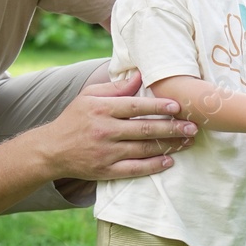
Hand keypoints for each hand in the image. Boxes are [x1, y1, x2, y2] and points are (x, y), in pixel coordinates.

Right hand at [35, 71, 196, 181]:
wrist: (52, 150)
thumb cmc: (74, 119)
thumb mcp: (89, 96)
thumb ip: (115, 87)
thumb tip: (140, 75)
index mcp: (101, 109)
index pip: (134, 107)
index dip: (158, 106)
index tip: (178, 106)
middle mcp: (104, 131)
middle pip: (144, 129)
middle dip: (171, 128)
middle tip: (193, 127)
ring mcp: (106, 152)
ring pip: (143, 149)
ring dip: (168, 146)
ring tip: (187, 141)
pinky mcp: (106, 171)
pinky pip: (135, 169)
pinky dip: (153, 166)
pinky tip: (169, 161)